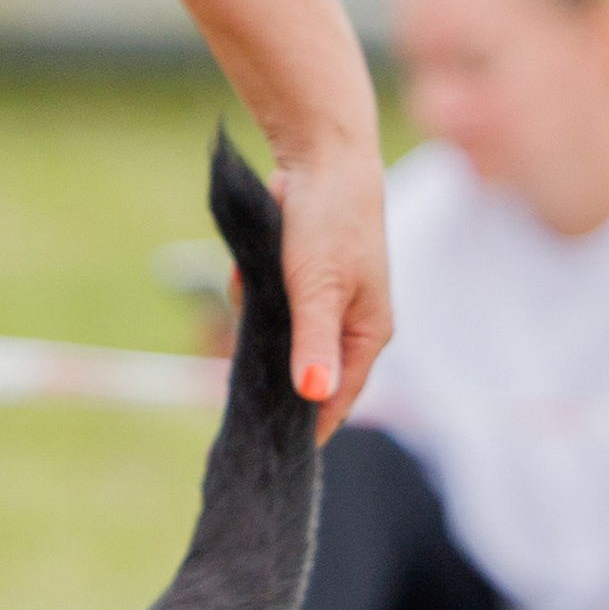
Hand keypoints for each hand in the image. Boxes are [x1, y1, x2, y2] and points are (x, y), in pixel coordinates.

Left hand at [270, 123, 390, 439]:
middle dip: (273, 373)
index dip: (308, 426)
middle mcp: (349, 324)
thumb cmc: (331, 221)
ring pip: (279, 340)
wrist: (320, 158)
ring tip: (253, 292)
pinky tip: (247, 272)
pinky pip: (267, 308)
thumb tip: (314, 395)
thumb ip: (313, 343)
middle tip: (240, 386)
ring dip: (258, 324)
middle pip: (307, 374)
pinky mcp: (299, 282)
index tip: (273, 451)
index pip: (338, 399)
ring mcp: (324, 303)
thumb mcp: (317, 287)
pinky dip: (252, 293)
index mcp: (367, 334)